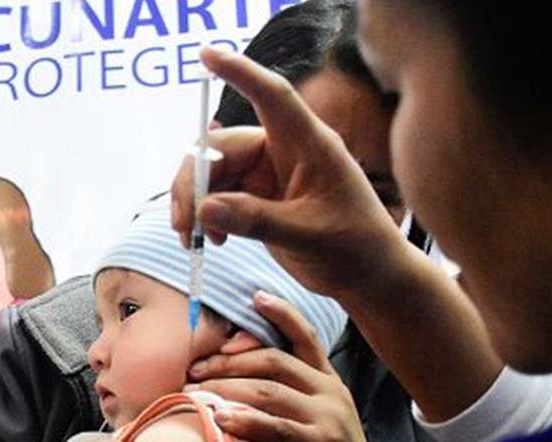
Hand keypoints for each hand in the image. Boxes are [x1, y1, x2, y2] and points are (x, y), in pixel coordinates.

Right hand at [170, 47, 408, 299]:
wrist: (367, 276)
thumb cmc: (356, 246)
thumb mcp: (309, 234)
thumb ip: (257, 220)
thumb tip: (204, 209)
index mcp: (308, 144)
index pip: (272, 96)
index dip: (240, 72)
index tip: (207, 54)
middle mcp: (283, 152)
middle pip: (221, 147)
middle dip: (195, 181)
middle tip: (185, 221)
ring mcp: (266, 176)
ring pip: (212, 173)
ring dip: (194, 202)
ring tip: (192, 237)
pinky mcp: (256, 200)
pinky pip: (216, 197)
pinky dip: (204, 217)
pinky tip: (208, 240)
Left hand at [188, 292, 376, 441]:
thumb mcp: (310, 417)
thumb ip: (283, 395)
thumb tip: (231, 380)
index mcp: (326, 379)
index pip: (304, 337)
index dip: (281, 314)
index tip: (254, 297)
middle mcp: (329, 390)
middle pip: (271, 361)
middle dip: (227, 362)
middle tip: (193, 370)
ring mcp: (329, 416)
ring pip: (268, 391)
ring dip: (225, 390)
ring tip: (194, 393)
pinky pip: (278, 428)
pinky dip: (246, 421)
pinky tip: (221, 420)